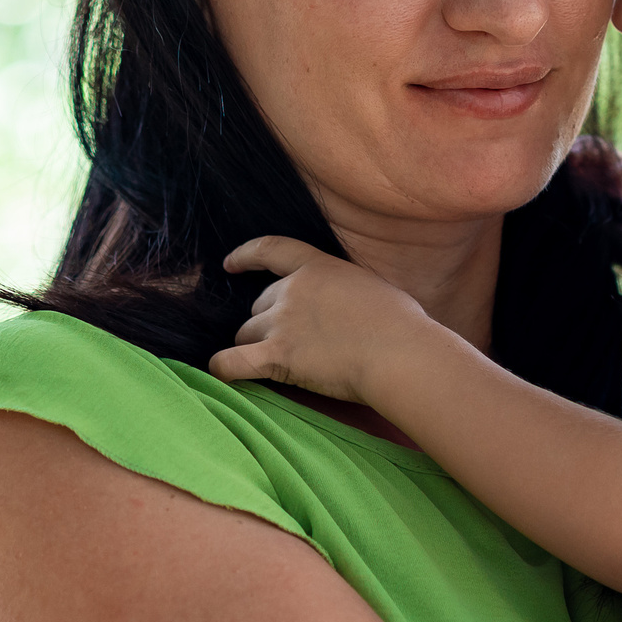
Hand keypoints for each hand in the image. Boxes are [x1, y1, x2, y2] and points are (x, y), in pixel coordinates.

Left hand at [208, 237, 435, 399]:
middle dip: (268, 322)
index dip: (246, 255)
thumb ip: (344, 289)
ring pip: (246, 333)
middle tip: (294, 343)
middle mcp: (293, 291)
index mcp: (318, 267)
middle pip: (258, 306)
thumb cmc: (400, 324)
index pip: (271, 250)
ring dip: (256, 346)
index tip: (230, 263)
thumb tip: (346, 305)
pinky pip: (233, 362)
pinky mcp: (278, 356)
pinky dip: (223, 367)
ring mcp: (283, 323)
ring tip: (279, 363)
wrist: (399, 353)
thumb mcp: (370, 286)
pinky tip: (221, 372)